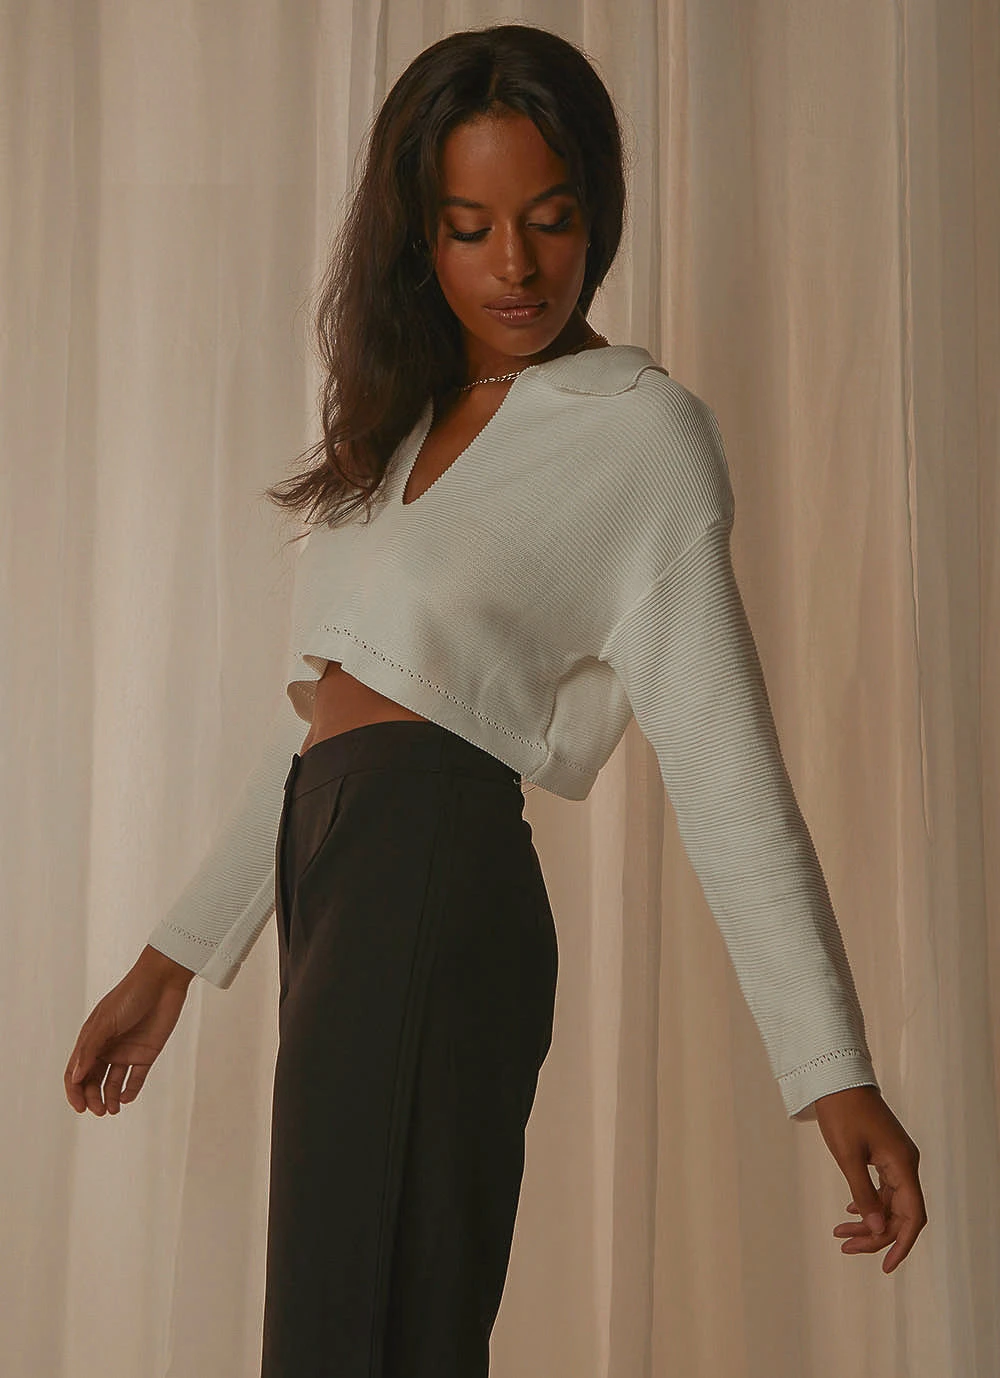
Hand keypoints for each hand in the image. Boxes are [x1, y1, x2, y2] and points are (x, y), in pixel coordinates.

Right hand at [64, 946, 194, 1115]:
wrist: (163, 981)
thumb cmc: (130, 995)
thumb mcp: (105, 1022)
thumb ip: (90, 1049)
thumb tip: (75, 1078)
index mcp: (91, 1039)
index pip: (76, 1071)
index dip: (74, 1091)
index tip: (79, 1107)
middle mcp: (106, 1048)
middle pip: (93, 1081)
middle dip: (93, 1098)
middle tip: (99, 1110)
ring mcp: (126, 1051)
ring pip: (113, 1083)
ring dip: (110, 1098)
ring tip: (111, 1110)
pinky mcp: (146, 1053)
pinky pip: (136, 1078)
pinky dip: (130, 1091)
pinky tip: (126, 1098)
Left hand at [815, 1084, 927, 1272]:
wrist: (837, 1079)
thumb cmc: (842, 1113)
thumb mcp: (848, 1156)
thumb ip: (863, 1193)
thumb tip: (875, 1228)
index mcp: (903, 1165)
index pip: (913, 1216)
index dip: (902, 1244)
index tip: (886, 1266)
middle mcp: (905, 1164)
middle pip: (899, 1213)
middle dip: (875, 1235)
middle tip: (845, 1245)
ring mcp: (896, 1158)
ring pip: (889, 1202)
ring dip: (868, 1220)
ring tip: (840, 1232)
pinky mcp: (885, 1153)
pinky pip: (883, 1188)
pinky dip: (868, 1202)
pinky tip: (852, 1211)